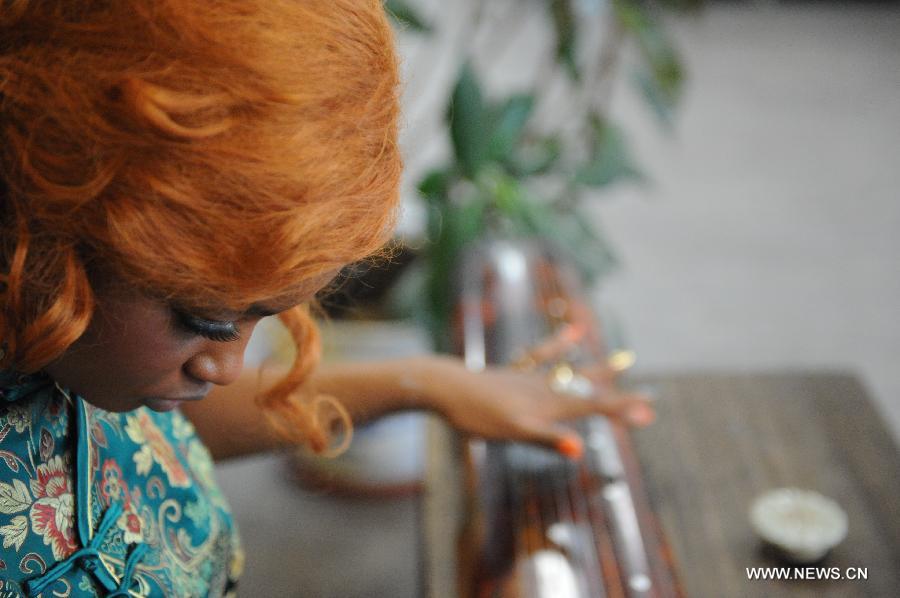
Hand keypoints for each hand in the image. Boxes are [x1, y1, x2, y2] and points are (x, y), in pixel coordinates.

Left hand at [422, 355, 653, 459]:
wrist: (445, 387)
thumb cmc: (477, 415)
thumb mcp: (513, 432)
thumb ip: (546, 438)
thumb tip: (578, 448)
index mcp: (550, 404)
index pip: (594, 406)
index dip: (621, 410)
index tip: (650, 413)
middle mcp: (546, 388)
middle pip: (589, 390)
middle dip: (619, 396)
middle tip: (650, 398)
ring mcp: (532, 379)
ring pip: (573, 372)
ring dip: (599, 369)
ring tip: (625, 358)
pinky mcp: (516, 373)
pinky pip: (543, 356)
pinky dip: (560, 344)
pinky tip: (574, 332)